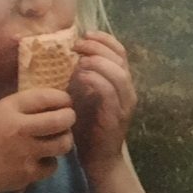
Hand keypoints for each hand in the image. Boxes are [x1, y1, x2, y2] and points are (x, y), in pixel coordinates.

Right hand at [0, 88, 75, 192]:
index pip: (46, 97)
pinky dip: (49, 162)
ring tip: (56, 140)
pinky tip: (39, 160)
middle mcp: (20, 128)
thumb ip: (21, 108)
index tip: (65, 102)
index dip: (63, 98)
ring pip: (63, 143)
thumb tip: (52, 104)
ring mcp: (26, 152)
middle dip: (69, 118)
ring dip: (63, 140)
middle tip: (66, 120)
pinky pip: (53, 165)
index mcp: (9, 109)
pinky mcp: (29, 172)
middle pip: (62, 120)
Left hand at [69, 30, 136, 178]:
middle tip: (77, 44)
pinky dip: (97, 81)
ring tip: (79, 59)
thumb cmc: (87, 127)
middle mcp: (127, 90)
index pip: (120, 52)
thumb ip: (80, 77)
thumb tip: (65, 57)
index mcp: (120, 83)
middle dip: (98, 46)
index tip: (85, 33)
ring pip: (119, 74)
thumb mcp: (82, 96)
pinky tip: (81, 77)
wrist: (98, 159)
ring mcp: (124, 104)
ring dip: (98, 62)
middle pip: (120, 59)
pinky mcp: (116, 117)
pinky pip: (110, 94)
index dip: (105, 39)